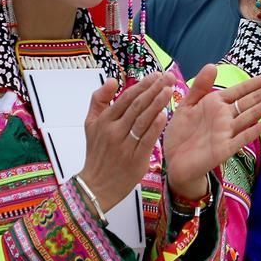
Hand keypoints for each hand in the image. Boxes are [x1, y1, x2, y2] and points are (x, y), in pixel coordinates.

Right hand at [78, 72, 174, 209]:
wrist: (96, 185)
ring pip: (143, 120)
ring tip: (170, 89)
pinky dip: (155, 126)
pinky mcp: (135, 158)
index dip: (142, 85)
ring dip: (157, 103)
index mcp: (104, 121)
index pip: (126, 98)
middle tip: (168, 77)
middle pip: (137, 106)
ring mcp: (124, 145)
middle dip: (154, 89)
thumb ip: (99, 100)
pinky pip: (146, 139)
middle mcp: (113, 131)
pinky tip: (164, 114)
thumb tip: (112, 80)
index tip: (156, 75)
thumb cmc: (97, 153)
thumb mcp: (90, 124)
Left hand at [164, 67, 260, 198]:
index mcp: (216, 104)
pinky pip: (244, 137)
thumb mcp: (186, 105)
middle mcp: (226, 116)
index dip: (259, 82)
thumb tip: (212, 65)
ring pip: (253, 114)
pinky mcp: (225, 148)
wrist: (173, 161)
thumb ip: (200, 86)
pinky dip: (258, 129)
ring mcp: (228, 132)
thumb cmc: (180, 134)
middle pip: (253, 100)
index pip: (242, 90)